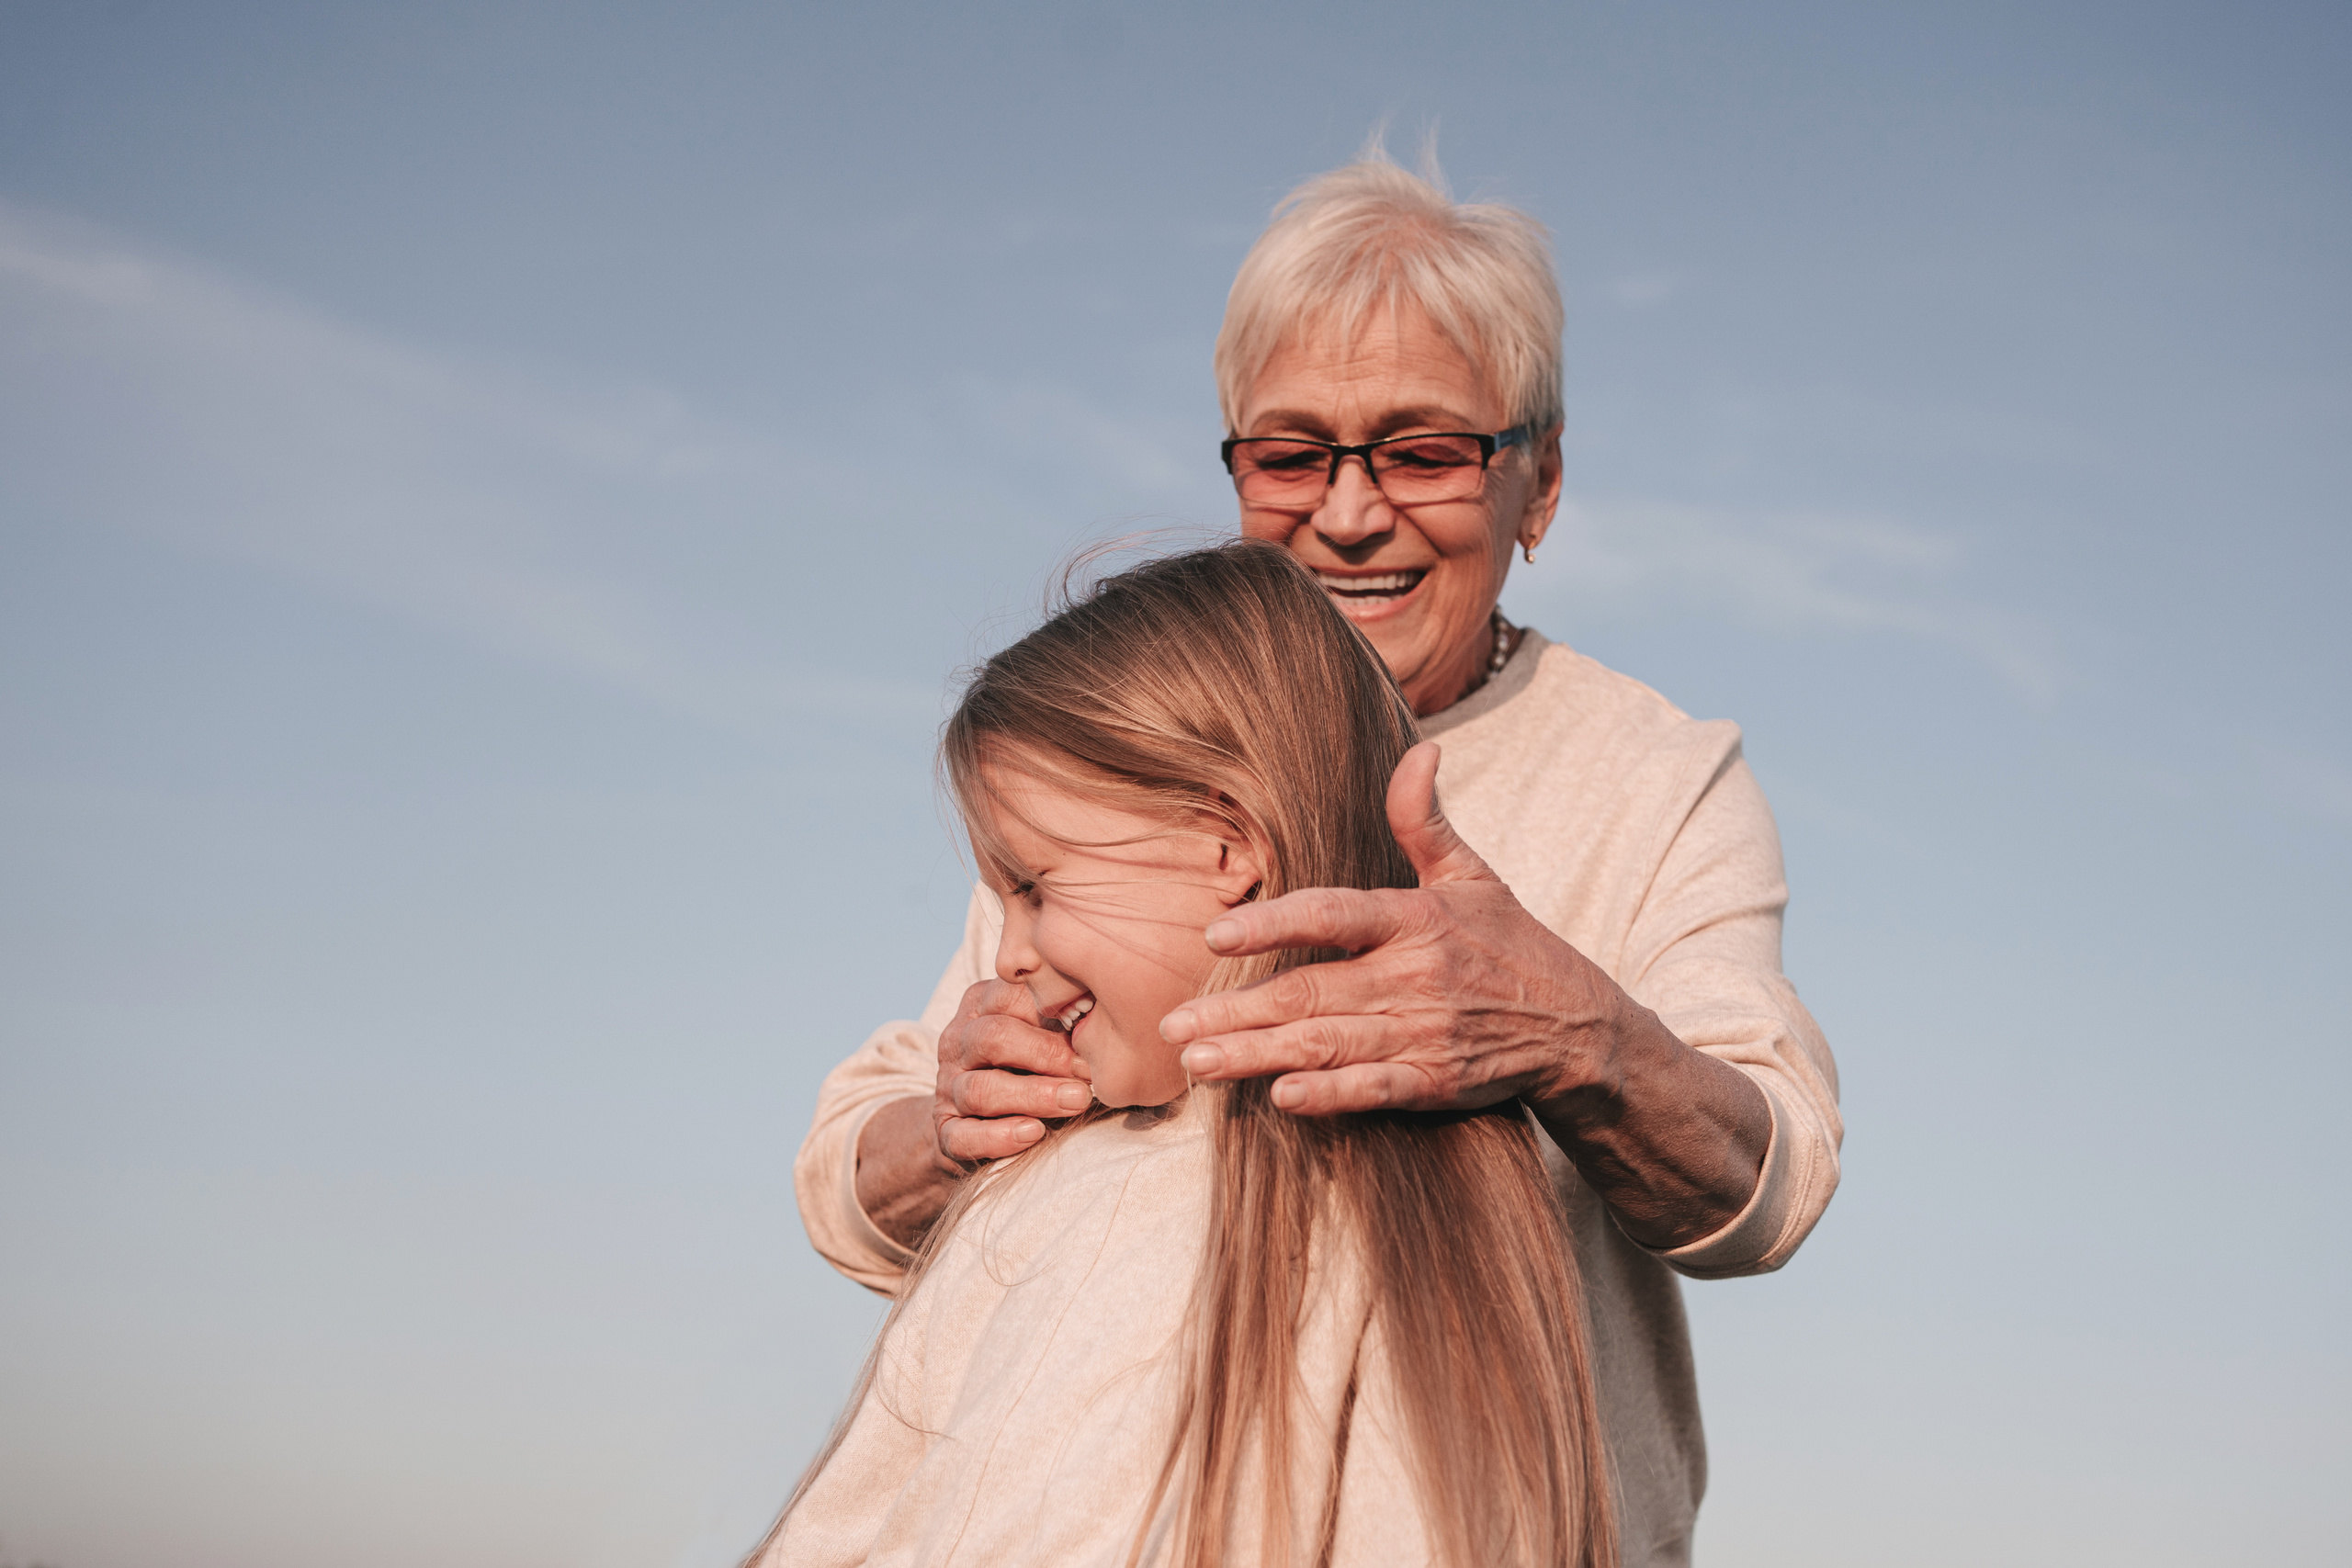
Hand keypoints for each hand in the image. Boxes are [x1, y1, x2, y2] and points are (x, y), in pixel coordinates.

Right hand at [930, 978, 1093, 1167]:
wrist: (979, 1121)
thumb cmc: (1030, 1066)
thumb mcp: (1041, 1033)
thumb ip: (1062, 1021)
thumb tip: (1107, 1017)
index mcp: (980, 1007)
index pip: (1010, 998)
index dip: (1055, 1014)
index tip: (1096, 1033)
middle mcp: (957, 1043)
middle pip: (993, 1038)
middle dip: (1046, 1055)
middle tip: (1090, 1073)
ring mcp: (946, 1089)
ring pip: (980, 1090)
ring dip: (1033, 1096)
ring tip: (1076, 1101)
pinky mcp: (946, 1131)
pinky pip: (964, 1136)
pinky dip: (1000, 1136)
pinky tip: (1033, 1133)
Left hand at [1160, 740, 1608, 1114]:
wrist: (1578, 1026)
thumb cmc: (1511, 943)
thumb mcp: (1472, 876)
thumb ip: (1425, 820)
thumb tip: (1420, 750)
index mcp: (1415, 919)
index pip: (1334, 915)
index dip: (1273, 925)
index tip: (1215, 937)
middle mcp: (1415, 976)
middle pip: (1310, 992)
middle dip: (1235, 1012)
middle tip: (1171, 1026)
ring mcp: (1425, 1033)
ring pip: (1327, 1045)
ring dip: (1257, 1057)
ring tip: (1196, 1066)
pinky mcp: (1436, 1081)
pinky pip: (1375, 1089)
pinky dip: (1330, 1096)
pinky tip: (1282, 1098)